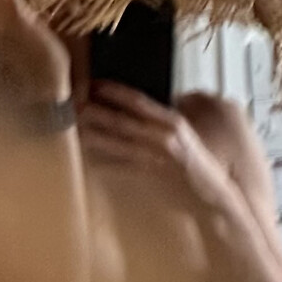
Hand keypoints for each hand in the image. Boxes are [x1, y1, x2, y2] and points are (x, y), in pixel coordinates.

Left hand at [80, 82, 241, 211]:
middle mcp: (162, 137)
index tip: (92, 83)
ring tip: (72, 127)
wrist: (211, 198)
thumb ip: (166, 121)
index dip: (113, 91)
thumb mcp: (185, 137)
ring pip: (114, 143)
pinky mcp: (146, 178)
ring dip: (90, 134)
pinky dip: (100, 163)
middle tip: (70, 104)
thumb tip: (147, 107)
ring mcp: (153, 158)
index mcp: (172, 122)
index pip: (138, 100)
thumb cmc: (197, 167)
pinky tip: (84, 158)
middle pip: (119, 120)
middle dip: (93, 111)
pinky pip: (117, 167)